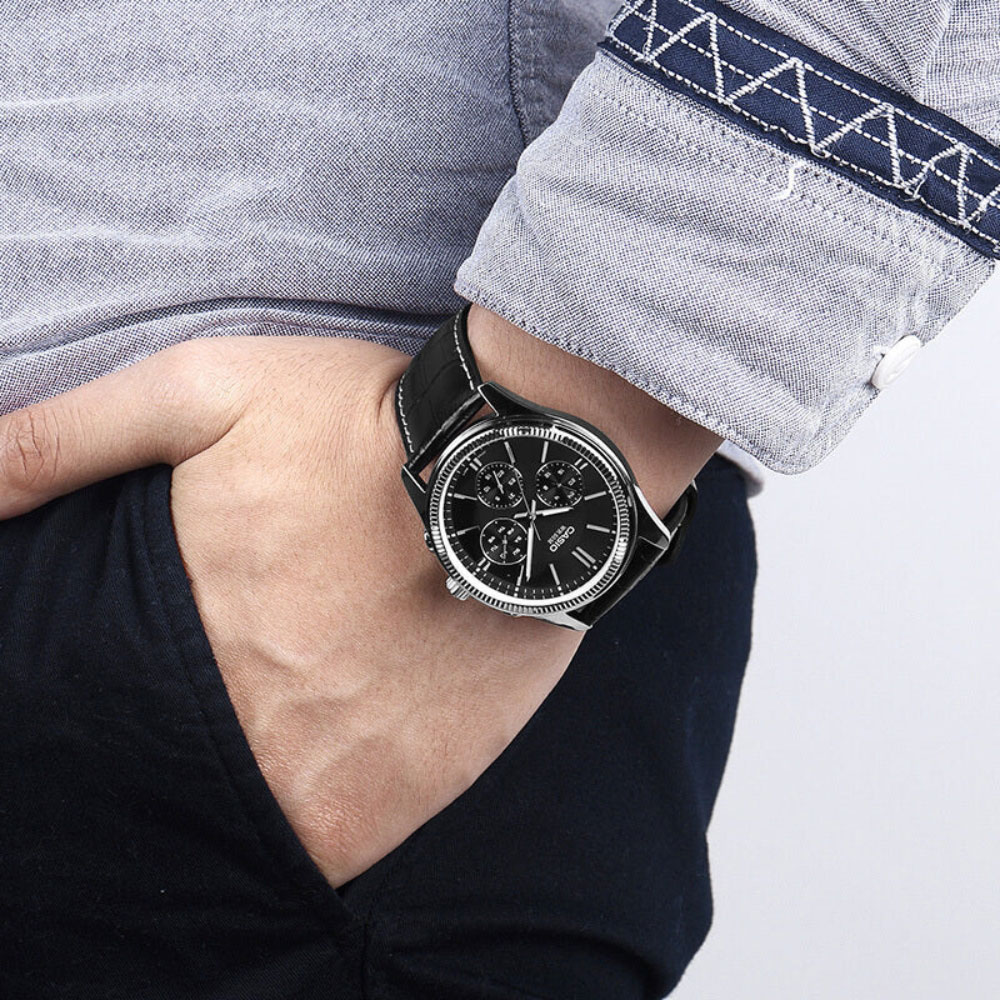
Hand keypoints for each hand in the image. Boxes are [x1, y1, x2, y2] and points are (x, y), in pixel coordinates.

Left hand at [0, 306, 720, 887]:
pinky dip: (320, 824)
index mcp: (190, 628)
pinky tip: (335, 763)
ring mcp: (334, 767)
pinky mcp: (410, 793)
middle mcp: (250, 715)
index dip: (109, 711)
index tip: (147, 687)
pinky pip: (338, 847)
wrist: (518, 468)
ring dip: (251, 792)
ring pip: (252, 826)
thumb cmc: (362, 424)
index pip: (102, 713)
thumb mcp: (205, 390)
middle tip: (234, 698)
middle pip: (174, 772)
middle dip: (185, 745)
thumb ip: (71, 438)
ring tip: (284, 732)